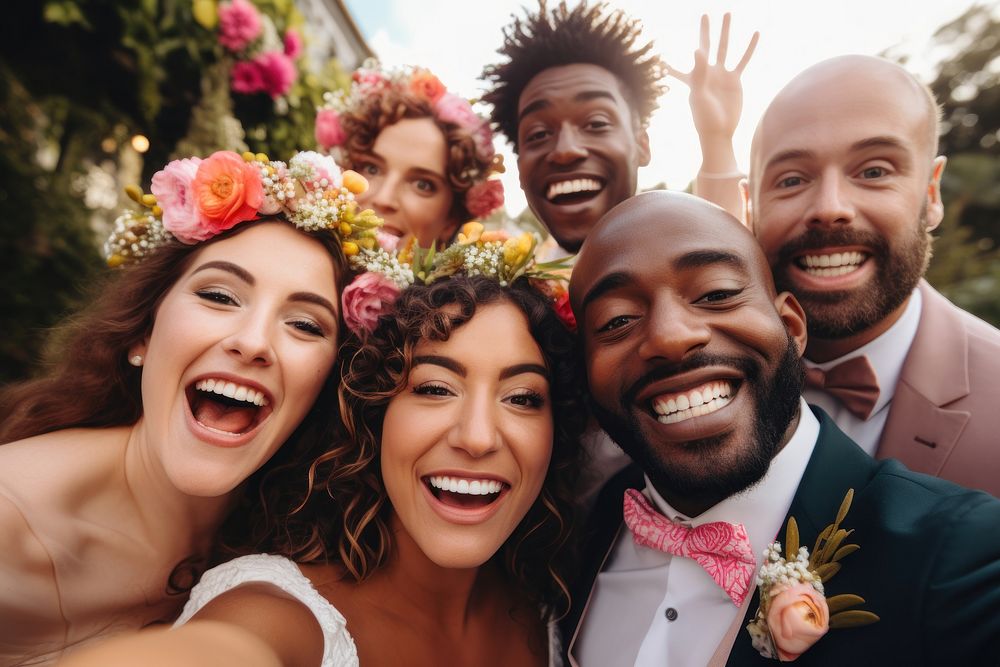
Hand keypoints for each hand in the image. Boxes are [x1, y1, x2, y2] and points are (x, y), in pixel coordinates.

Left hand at [667, 13, 758, 141]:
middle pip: (706, 46)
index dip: (669, 66)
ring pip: (724, 48)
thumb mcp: (700, 95)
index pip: (680, 69)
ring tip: (727, 14)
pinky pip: (743, 60)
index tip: (658, 60)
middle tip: (704, 15)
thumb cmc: (706, 118)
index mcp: (693, 79)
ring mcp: (721, 75)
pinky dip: (749, 47)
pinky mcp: (735, 79)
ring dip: (726, 31)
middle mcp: (707, 74)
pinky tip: (756, 33)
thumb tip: (698, 49)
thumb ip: (699, 73)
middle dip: (705, 31)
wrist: (721, 131)